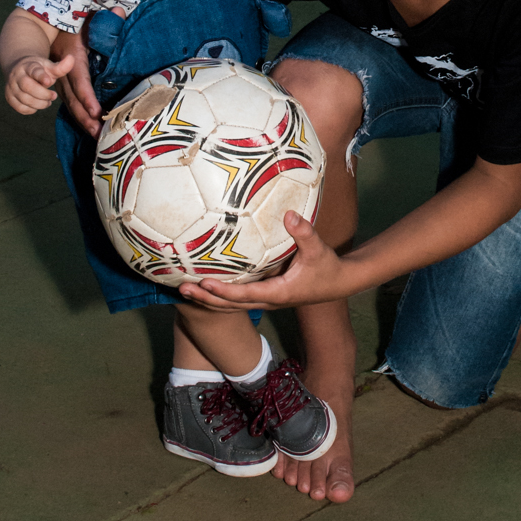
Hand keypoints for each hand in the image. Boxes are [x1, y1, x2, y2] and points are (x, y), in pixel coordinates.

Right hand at [5, 54, 74, 114]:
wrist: (20, 69)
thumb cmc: (39, 70)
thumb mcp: (49, 66)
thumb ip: (60, 66)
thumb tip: (71, 58)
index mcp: (28, 66)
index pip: (34, 71)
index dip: (41, 76)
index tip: (49, 81)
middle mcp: (17, 76)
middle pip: (28, 87)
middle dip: (43, 94)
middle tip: (53, 95)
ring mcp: (11, 87)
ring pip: (25, 100)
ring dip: (40, 104)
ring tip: (48, 101)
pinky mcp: (9, 97)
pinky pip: (21, 108)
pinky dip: (31, 110)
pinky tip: (37, 104)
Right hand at [51, 21, 105, 137]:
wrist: (51, 23)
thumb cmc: (78, 22)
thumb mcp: (91, 17)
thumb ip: (107, 18)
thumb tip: (120, 12)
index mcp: (72, 56)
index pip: (80, 80)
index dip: (88, 98)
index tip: (98, 113)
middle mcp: (63, 71)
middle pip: (73, 99)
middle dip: (86, 119)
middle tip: (100, 135)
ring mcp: (60, 79)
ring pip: (70, 104)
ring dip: (83, 122)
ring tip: (97, 138)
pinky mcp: (62, 84)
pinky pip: (70, 102)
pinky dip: (78, 116)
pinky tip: (89, 128)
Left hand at [179, 212, 349, 311]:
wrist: (338, 283)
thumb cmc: (327, 267)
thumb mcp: (318, 249)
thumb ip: (304, 232)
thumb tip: (289, 214)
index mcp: (277, 293)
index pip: (244, 295)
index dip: (223, 291)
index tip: (203, 284)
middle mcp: (267, 301)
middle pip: (230, 305)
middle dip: (205, 299)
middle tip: (181, 290)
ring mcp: (265, 301)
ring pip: (231, 306)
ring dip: (207, 299)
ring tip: (184, 291)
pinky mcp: (265, 297)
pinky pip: (237, 300)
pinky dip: (219, 296)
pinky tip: (204, 286)